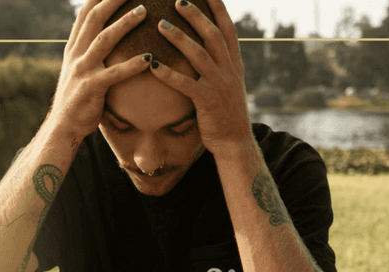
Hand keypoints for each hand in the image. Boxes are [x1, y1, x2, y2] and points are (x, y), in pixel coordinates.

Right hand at [46, 0, 153, 141]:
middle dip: (113, 0)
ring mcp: (82, 70)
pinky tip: (150, 58)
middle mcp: (75, 54)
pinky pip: (114, 73)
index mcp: (73, 48)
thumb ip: (90, 53)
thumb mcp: (79, 70)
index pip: (85, 14)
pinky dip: (132, 65)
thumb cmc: (78, 99)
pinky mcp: (91, 88)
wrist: (63, 127)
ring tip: (144, 11)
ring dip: (124, 23)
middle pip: (94, 18)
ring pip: (104, 39)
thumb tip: (108, 39)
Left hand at [149, 0, 254, 158]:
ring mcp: (219, 85)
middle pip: (212, 35)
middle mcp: (229, 70)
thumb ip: (218, 63)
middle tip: (178, 0)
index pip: (227, 28)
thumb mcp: (227, 82)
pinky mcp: (208, 102)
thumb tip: (205, 45)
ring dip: (179, 38)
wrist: (235, 140)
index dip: (218, 8)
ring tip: (160, 25)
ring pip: (199, 55)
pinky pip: (186, 84)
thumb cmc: (225, 111)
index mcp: (234, 63)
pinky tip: (153, 65)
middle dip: (196, 16)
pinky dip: (169, 74)